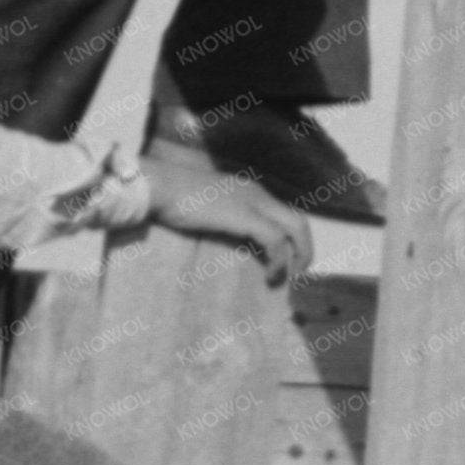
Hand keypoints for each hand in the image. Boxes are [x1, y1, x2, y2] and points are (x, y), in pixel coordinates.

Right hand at [141, 147, 314, 285]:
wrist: (160, 186)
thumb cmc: (172, 197)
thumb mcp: (207, 206)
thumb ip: (223, 217)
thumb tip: (228, 238)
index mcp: (250, 190)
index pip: (283, 212)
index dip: (291, 238)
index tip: (286, 260)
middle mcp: (258, 193)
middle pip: (298, 219)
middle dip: (304, 248)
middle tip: (298, 272)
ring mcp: (254, 203)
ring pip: (295, 228)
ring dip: (297, 255)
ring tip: (286, 278)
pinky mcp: (246, 217)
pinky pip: (275, 240)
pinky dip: (278, 260)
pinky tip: (270, 276)